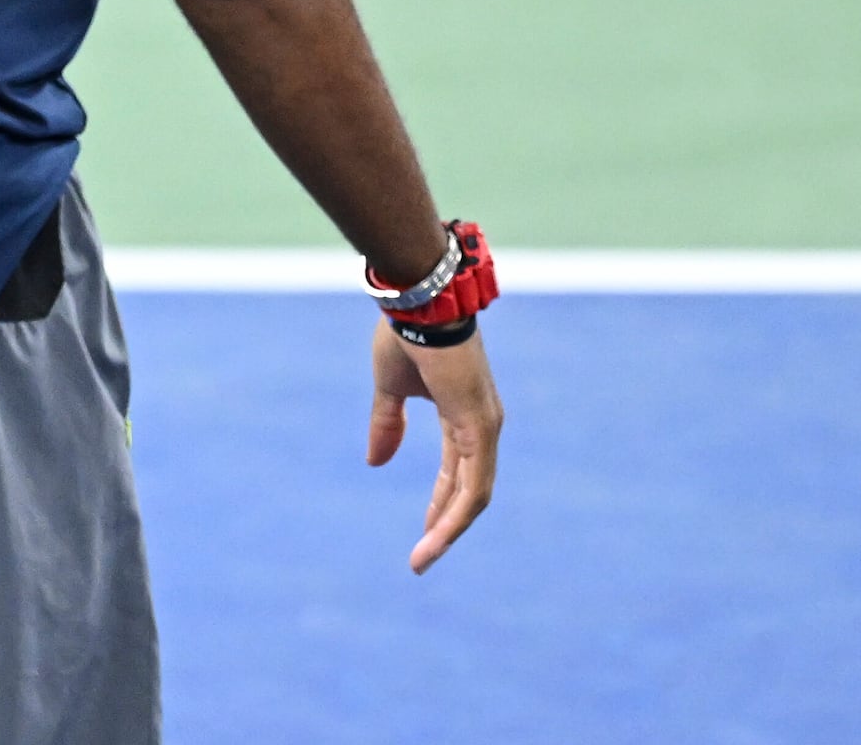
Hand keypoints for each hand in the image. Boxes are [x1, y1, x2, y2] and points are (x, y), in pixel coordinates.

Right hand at [366, 316, 500, 572]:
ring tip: (424, 558)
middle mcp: (480, 426)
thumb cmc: (406, 334)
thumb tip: (376, 463)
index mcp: (462, 416)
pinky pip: (473, 483)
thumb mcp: (390, 389)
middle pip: (468, 492)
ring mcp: (484, 427)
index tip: (423, 534)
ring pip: (474, 495)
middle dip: (444, 527)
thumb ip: (387, 425)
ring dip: (448, 530)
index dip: (439, 504)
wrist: (418, 302)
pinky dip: (456, 513)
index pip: (456, 474)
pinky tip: (436, 534)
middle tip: (422, 559)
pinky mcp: (480, 426)